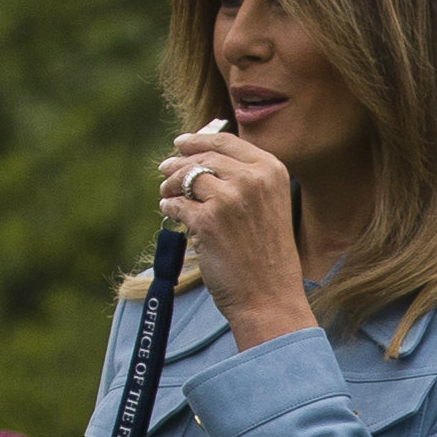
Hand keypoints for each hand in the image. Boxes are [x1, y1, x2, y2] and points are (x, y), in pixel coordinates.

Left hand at [157, 130, 316, 346]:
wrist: (269, 296)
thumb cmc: (268, 256)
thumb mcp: (269, 206)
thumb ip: (245, 179)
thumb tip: (202, 158)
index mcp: (271, 170)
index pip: (227, 142)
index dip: (199, 140)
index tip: (182, 143)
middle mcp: (252, 179)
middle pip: (203, 157)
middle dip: (179, 163)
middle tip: (165, 169)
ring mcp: (228, 198)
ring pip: (186, 177)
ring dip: (170, 184)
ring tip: (166, 193)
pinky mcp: (206, 220)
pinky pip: (176, 205)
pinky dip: (169, 207)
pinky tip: (170, 211)